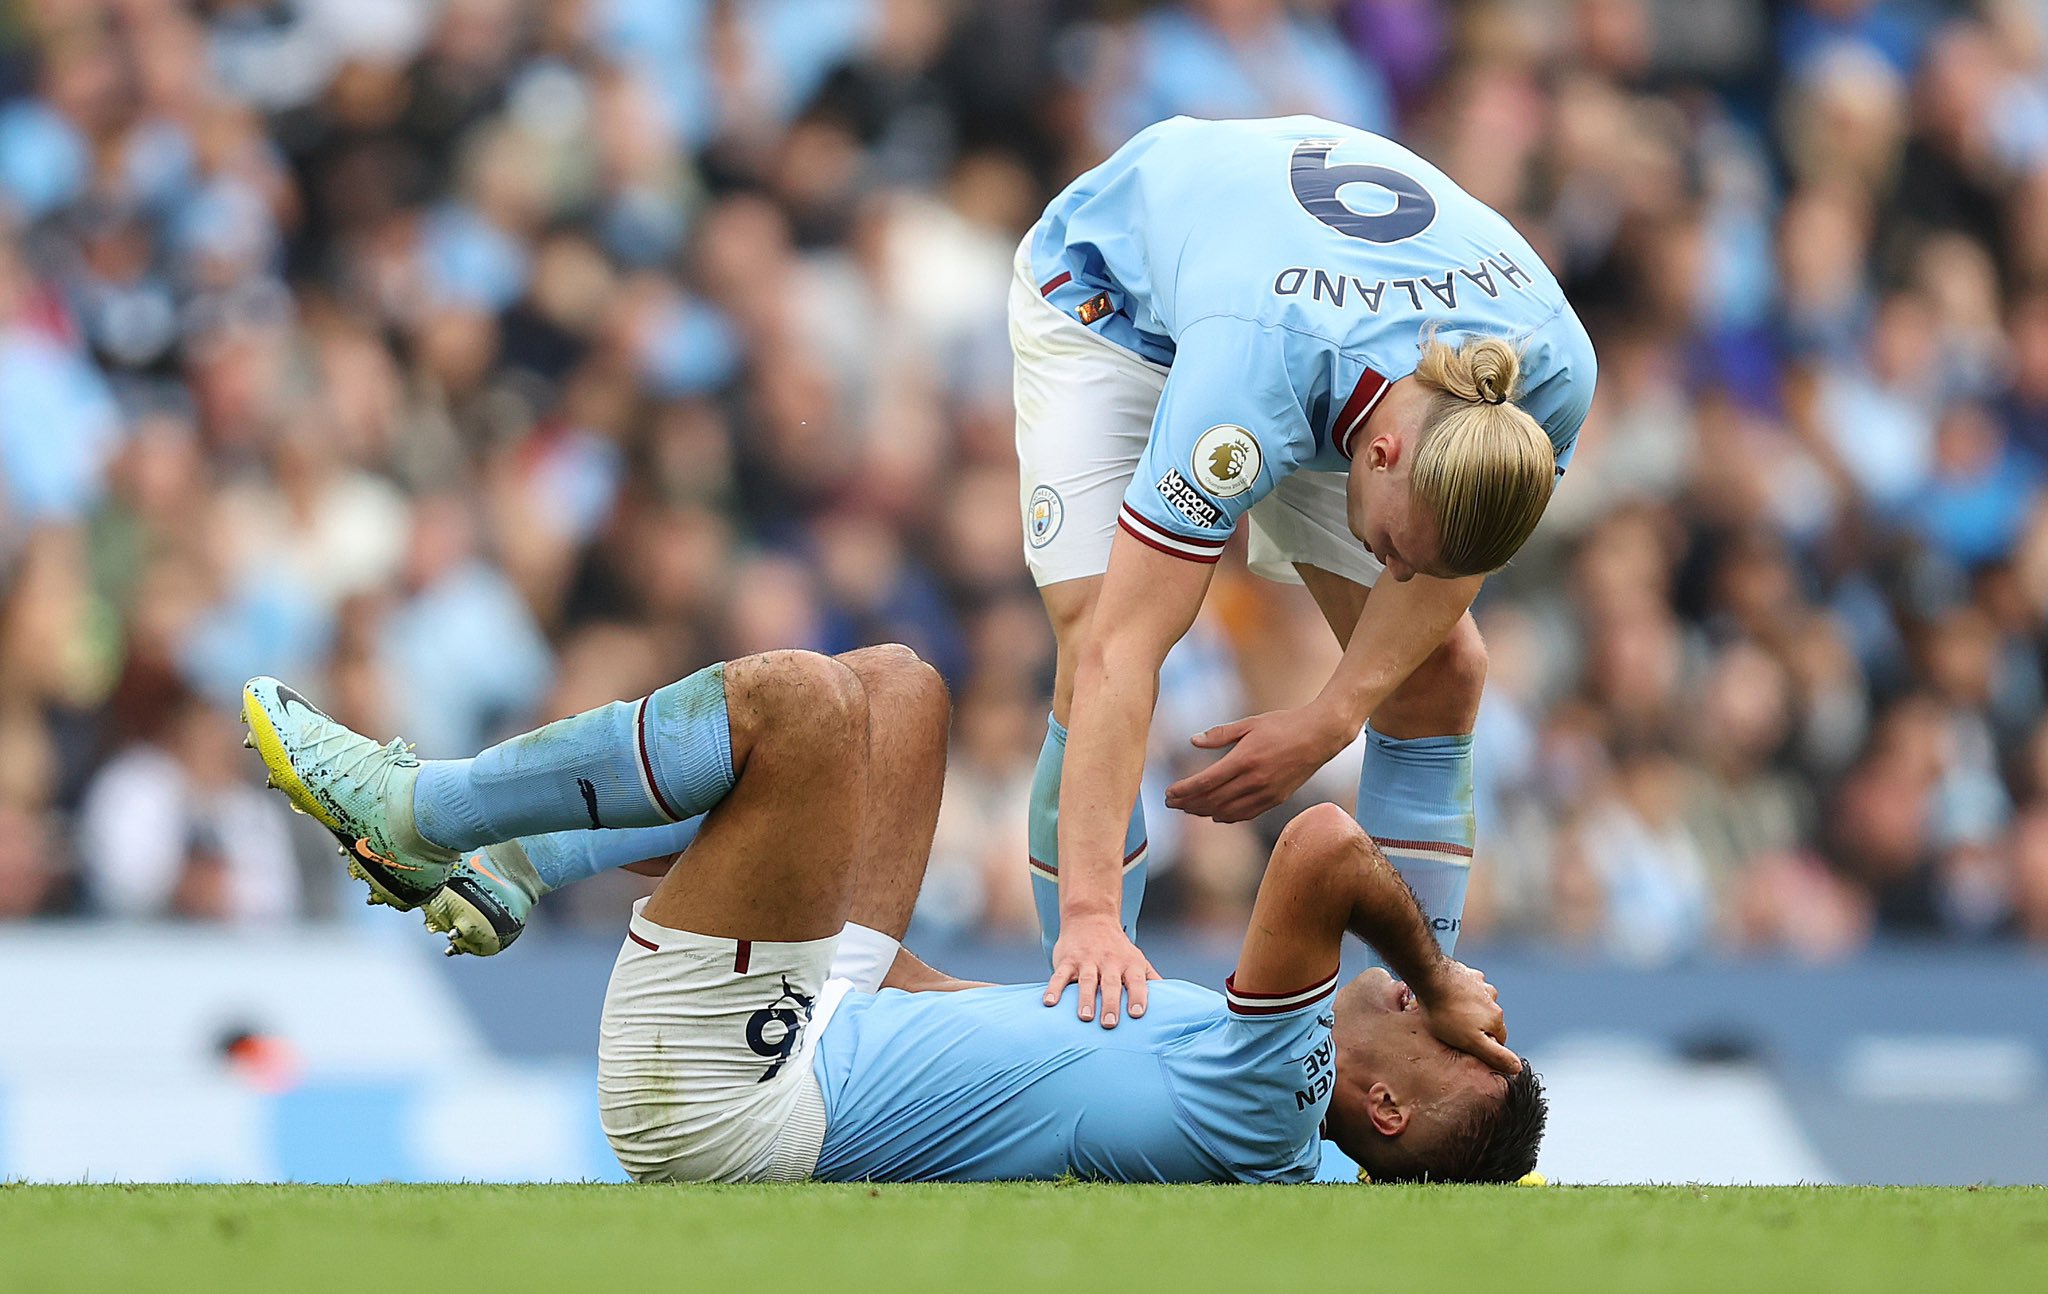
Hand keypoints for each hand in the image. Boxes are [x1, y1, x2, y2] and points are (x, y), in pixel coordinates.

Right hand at [1044, 915, 1160, 1028]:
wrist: (1091, 917)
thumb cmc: (1118, 949)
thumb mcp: (1138, 960)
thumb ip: (1152, 981)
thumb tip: (1174, 1004)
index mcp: (1129, 964)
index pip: (1136, 981)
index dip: (1138, 996)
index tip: (1138, 1014)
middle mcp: (1109, 962)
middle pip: (1110, 984)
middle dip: (1110, 1003)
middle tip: (1109, 1024)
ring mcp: (1087, 960)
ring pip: (1086, 980)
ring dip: (1084, 999)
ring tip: (1084, 1017)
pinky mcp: (1067, 960)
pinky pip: (1059, 975)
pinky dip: (1054, 988)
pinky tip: (1049, 1003)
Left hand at [1164, 706, 1353, 822]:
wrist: (1320, 736)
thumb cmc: (1284, 724)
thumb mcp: (1250, 723)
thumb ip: (1220, 734)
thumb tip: (1193, 741)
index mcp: (1245, 759)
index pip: (1206, 781)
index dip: (1184, 790)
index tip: (1168, 793)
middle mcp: (1254, 780)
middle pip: (1213, 799)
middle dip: (1188, 803)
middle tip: (1171, 804)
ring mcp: (1267, 793)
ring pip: (1228, 810)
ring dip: (1204, 812)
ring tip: (1188, 809)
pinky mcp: (1276, 799)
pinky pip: (1246, 814)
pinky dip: (1227, 816)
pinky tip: (1215, 814)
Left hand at [1415, 960, 1520, 1075]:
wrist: (1430, 978)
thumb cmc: (1446, 1011)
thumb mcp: (1470, 1041)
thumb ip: (1495, 1055)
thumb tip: (1516, 1067)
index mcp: (1496, 1018)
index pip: (1499, 1040)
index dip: (1483, 1046)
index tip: (1467, 1044)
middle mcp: (1493, 1000)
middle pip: (1488, 1022)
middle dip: (1475, 1027)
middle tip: (1454, 1029)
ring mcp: (1481, 985)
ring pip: (1479, 1004)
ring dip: (1468, 1010)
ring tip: (1449, 1012)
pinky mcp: (1468, 975)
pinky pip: (1468, 988)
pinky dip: (1461, 994)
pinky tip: (1448, 997)